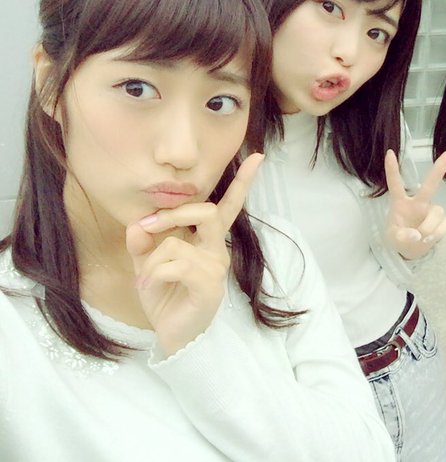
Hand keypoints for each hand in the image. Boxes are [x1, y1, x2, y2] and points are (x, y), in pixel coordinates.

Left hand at [125, 153, 263, 354]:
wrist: (174, 337)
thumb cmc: (167, 299)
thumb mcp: (148, 266)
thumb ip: (143, 243)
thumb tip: (138, 225)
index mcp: (208, 242)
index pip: (227, 207)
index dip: (243, 182)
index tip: (258, 157)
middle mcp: (217, 251)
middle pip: (206, 211)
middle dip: (171, 214)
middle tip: (147, 225)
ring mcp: (216, 268)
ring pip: (178, 242)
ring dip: (152, 257)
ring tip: (145, 277)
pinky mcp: (209, 285)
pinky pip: (175, 263)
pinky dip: (153, 273)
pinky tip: (149, 287)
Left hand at [384, 148, 445, 259]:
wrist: (411, 251)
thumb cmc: (398, 239)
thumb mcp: (393, 240)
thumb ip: (401, 237)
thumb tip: (416, 235)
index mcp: (400, 203)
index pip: (395, 183)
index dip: (392, 169)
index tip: (389, 152)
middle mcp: (418, 202)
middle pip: (430, 184)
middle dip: (440, 168)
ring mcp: (431, 210)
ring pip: (437, 213)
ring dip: (430, 229)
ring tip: (421, 238)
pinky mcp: (442, 220)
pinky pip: (445, 224)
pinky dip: (437, 234)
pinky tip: (430, 238)